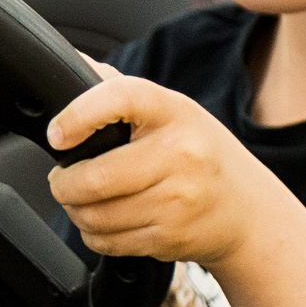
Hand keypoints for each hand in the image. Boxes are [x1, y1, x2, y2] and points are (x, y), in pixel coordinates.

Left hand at [45, 67, 289, 267]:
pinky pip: (109, 241)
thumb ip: (121, 91)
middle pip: (96, 176)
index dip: (78, 114)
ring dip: (75, 211)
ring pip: (96, 215)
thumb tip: (74, 65)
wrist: (248, 210)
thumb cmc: (201, 154)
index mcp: (174, 111)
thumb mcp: (173, 112)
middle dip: (63, 183)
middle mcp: (180, 153)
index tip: (57, 134)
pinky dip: (93, 234)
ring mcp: (178, 199)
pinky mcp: (171, 236)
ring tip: (82, 201)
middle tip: (62, 179)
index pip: (120, 97)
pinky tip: (103, 221)